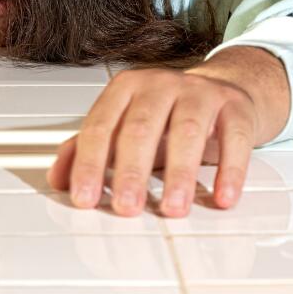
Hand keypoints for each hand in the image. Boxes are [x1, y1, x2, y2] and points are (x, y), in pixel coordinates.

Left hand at [47, 46, 289, 217]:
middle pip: (140, 128)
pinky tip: (222, 197)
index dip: (89, 164)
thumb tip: (57, 179)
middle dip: (132, 171)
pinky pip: (234, 138)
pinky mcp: (235, 107)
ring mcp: (199, 92)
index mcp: (124, 88)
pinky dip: (229, 170)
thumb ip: (87, 150)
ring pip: (186, 131)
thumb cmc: (166, 116)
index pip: (100, 126)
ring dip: (179, 174)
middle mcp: (159, 84)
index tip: (84, 198)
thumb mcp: (124, 128)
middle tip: (127, 208)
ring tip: (172, 209)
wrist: (222, 89)